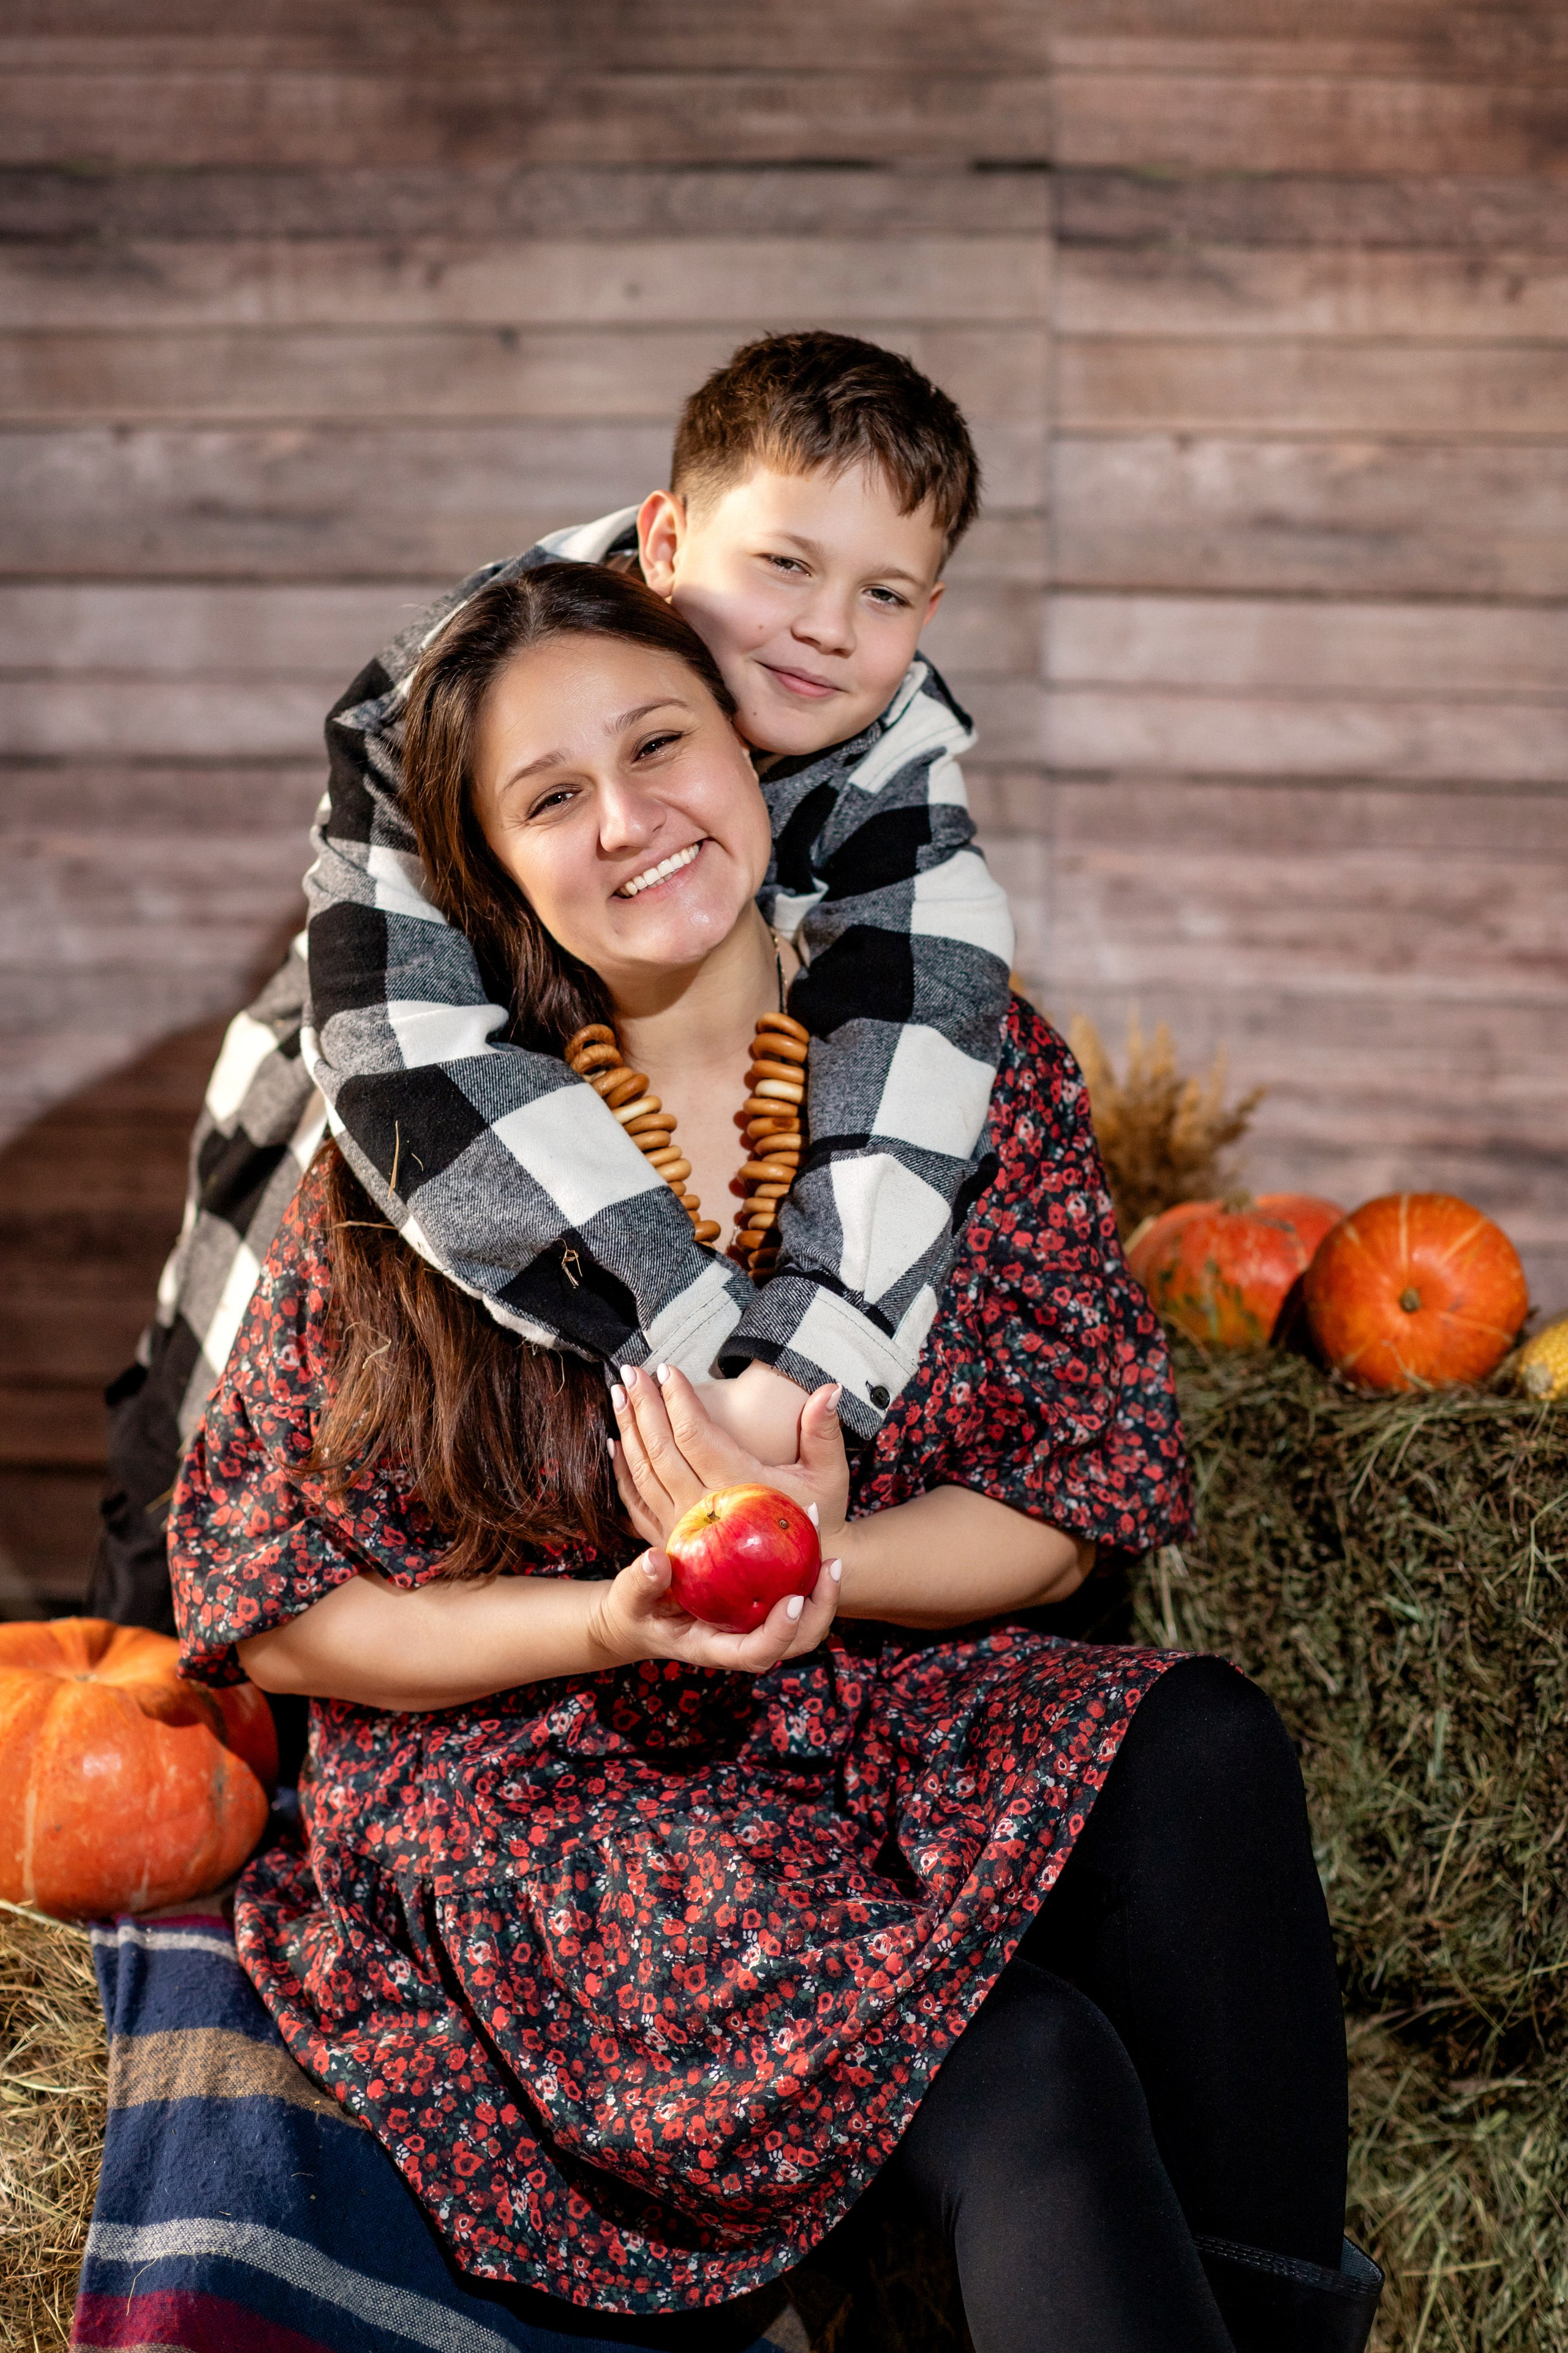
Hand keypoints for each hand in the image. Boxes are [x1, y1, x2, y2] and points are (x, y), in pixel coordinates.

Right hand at [586, 1544, 841, 1675]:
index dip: (781, 1633)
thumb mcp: (628, 1599)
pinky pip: (790, 1582)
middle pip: (798, 1639)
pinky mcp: (758, 1599)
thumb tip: (655, 1561)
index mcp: (717, 1649)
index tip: (793, 1600)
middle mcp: (744, 1639)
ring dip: (820, 1578)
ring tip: (820, 1528)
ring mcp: (755, 1620)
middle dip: (822, 1607)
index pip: (758, 1653)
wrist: (640, 1612)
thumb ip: (640, 1584)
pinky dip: (801, 1555)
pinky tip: (800, 1514)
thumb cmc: (633, 1611)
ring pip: (804, 1612)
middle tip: (832, 1564)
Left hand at [609, 1362, 849, 1555]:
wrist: (796, 1580)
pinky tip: (614, 1444)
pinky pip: (637, 1505)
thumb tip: (829, 1389)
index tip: (667, 1368)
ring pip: (644, 1473)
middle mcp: (704, 1508)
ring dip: (628, 1431)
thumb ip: (823, 1432)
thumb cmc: (814, 1520)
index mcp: (738, 1485)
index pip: (696, 1434)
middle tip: (631, 1371)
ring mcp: (683, 1528)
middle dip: (643, 1406)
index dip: (678, 1399)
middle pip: (662, 1449)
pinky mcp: (673, 1541)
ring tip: (617, 1394)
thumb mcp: (828, 1477)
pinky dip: (622, 1474)